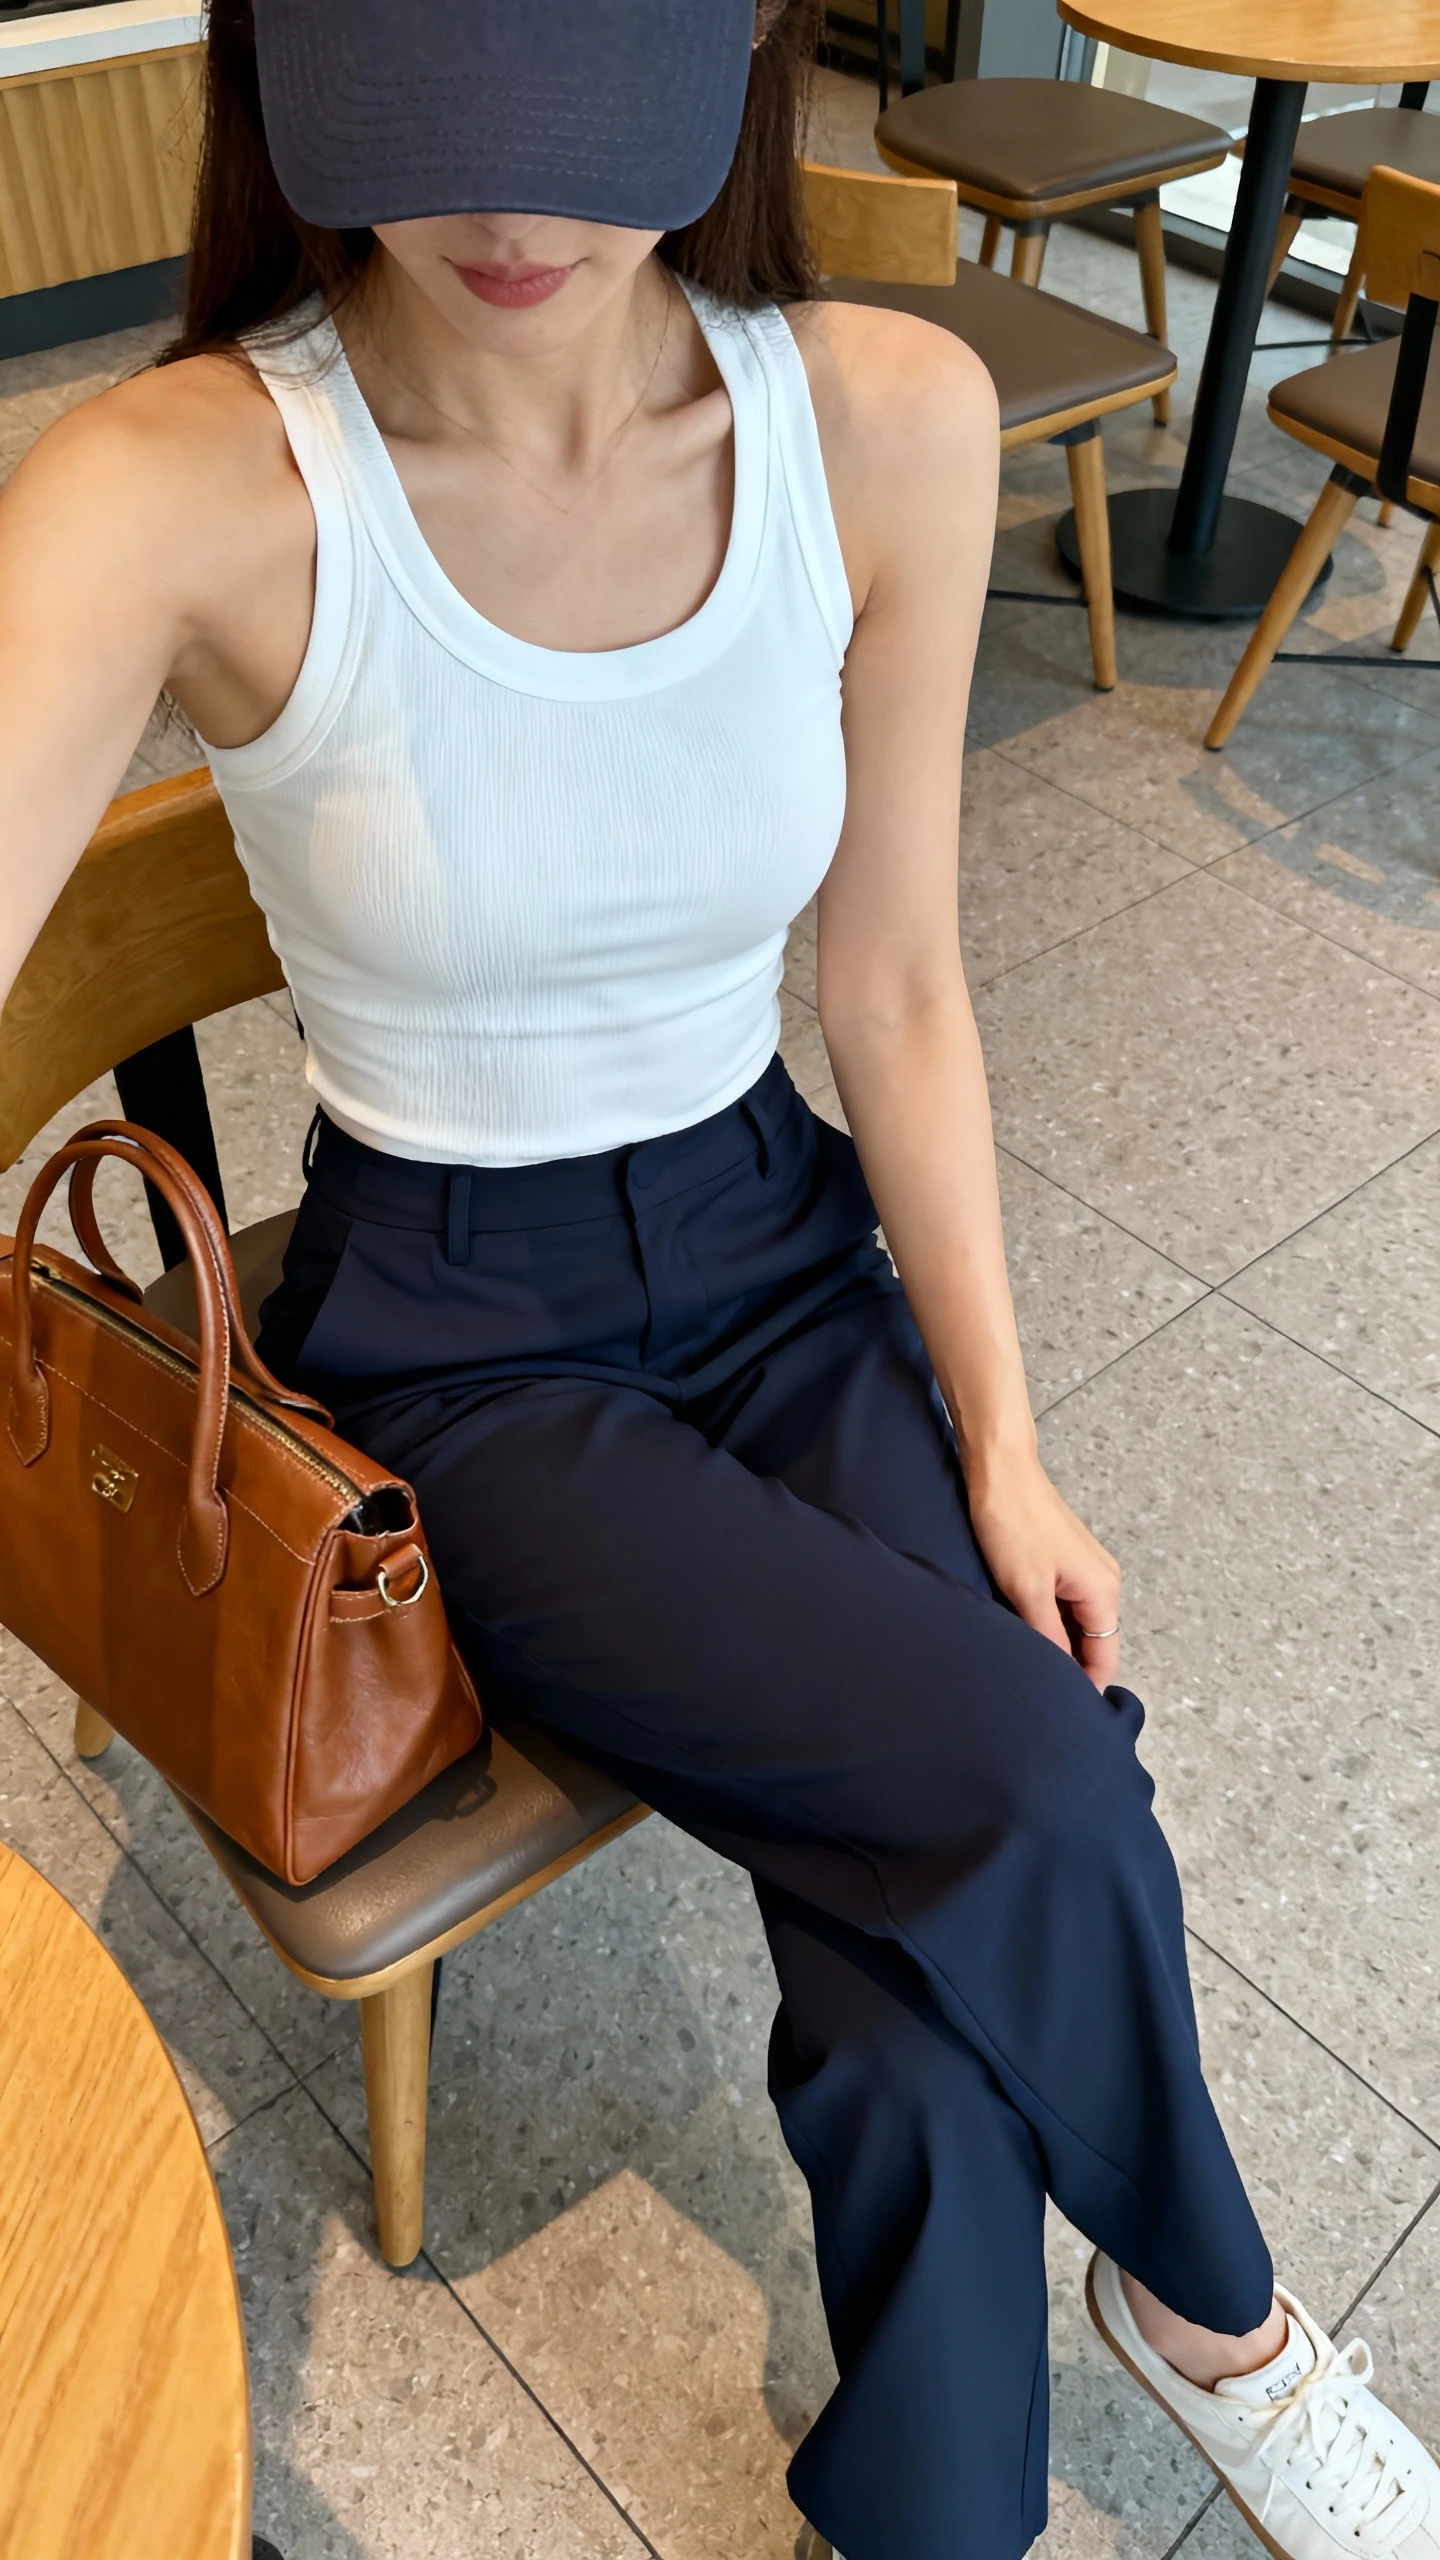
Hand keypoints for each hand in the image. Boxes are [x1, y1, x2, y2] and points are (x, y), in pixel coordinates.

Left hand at [963, 1445, 1121, 1690]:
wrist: (999, 1469)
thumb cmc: (1013, 1522)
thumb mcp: (1027, 1589)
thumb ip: (1048, 1637)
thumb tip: (1060, 1679)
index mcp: (1103, 1591)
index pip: (1105, 1659)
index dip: (1084, 1687)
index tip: (1056, 1710)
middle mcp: (1103, 1582)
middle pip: (1094, 1644)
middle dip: (1069, 1668)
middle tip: (1033, 1690)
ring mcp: (1084, 1571)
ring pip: (1075, 1625)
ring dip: (1055, 1644)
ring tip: (1023, 1663)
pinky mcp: (1062, 1562)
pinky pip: (1062, 1606)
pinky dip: (1046, 1621)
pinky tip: (1020, 1629)